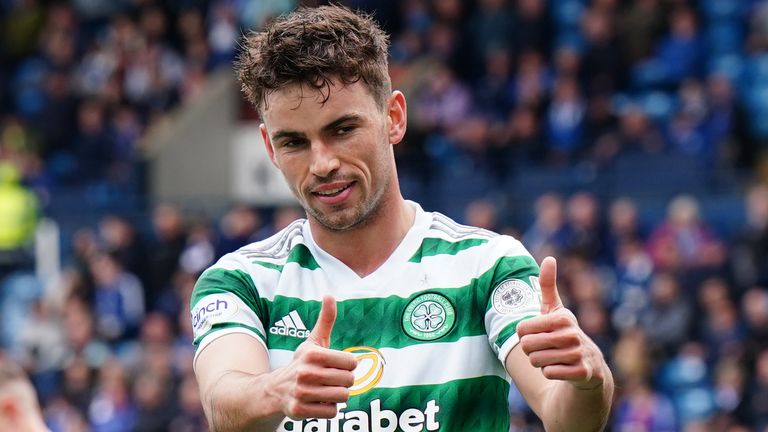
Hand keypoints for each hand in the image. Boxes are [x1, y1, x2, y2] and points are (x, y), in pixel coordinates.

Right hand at [275, 295, 356, 418]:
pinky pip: (332, 413)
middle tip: (329, 379)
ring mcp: (302, 393)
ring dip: (336, 395)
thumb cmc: (301, 363)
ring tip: (324, 390)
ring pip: (342, 397)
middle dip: (343, 381)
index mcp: (313, 354)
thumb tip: (329, 294)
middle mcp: (306, 373)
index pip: (352, 362)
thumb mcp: (312, 341)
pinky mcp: (299, 410)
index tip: (336, 365)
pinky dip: (328, 409)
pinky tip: (317, 402)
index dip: (347, 365)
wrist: (274, 389)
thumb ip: (325, 319)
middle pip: (349, 381)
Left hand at [516, 257, 605, 389]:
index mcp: (562, 317)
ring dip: (541, 363)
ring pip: (536, 361)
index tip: (539, 334)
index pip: (521, 329)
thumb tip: (549, 258)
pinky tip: (563, 369)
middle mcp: (572, 334)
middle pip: (527, 346)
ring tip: (555, 358)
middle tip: (546, 349)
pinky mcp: (582, 372)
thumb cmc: (564, 334)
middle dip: (531, 351)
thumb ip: (548, 285)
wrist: (588, 367)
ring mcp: (578, 353)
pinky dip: (550, 373)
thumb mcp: (555, 309)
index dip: (524, 335)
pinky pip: (549, 373)